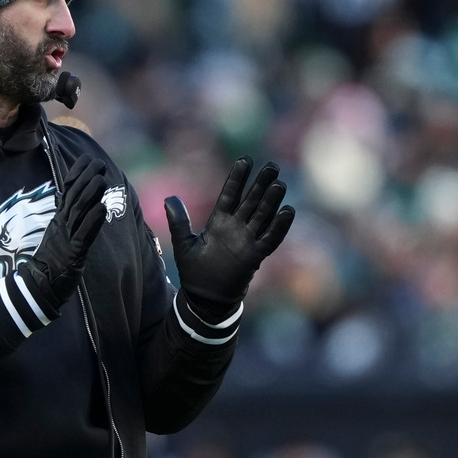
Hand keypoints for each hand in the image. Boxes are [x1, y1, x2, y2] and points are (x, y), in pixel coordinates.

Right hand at [20, 154, 107, 309]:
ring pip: (79, 212)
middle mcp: (61, 225)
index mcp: (59, 220)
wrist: (39, 285)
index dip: (77, 174)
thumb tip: (70, 201)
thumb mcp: (58, 235)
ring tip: (101, 179)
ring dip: (90, 195)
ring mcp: (66, 238)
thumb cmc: (52, 261)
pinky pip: (84, 235)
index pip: (67, 192)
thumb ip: (65, 218)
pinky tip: (102, 209)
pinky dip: (93, 221)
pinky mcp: (72, 252)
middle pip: (74, 197)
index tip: (86, 158)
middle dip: (86, 178)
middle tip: (98, 162)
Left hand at [164, 156, 294, 320]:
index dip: (238, 178)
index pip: (230, 194)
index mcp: (219, 222)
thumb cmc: (195, 270)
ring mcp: (247, 241)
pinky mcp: (255, 256)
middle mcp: (236, 228)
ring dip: (271, 201)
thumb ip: (179, 221)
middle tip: (272, 166)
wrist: (205, 298)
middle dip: (260, 184)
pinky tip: (288, 211)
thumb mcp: (184, 243)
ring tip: (279, 184)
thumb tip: (169, 198)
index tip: (246, 159)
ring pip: (262, 216)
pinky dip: (279, 227)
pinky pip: (270, 239)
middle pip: (251, 201)